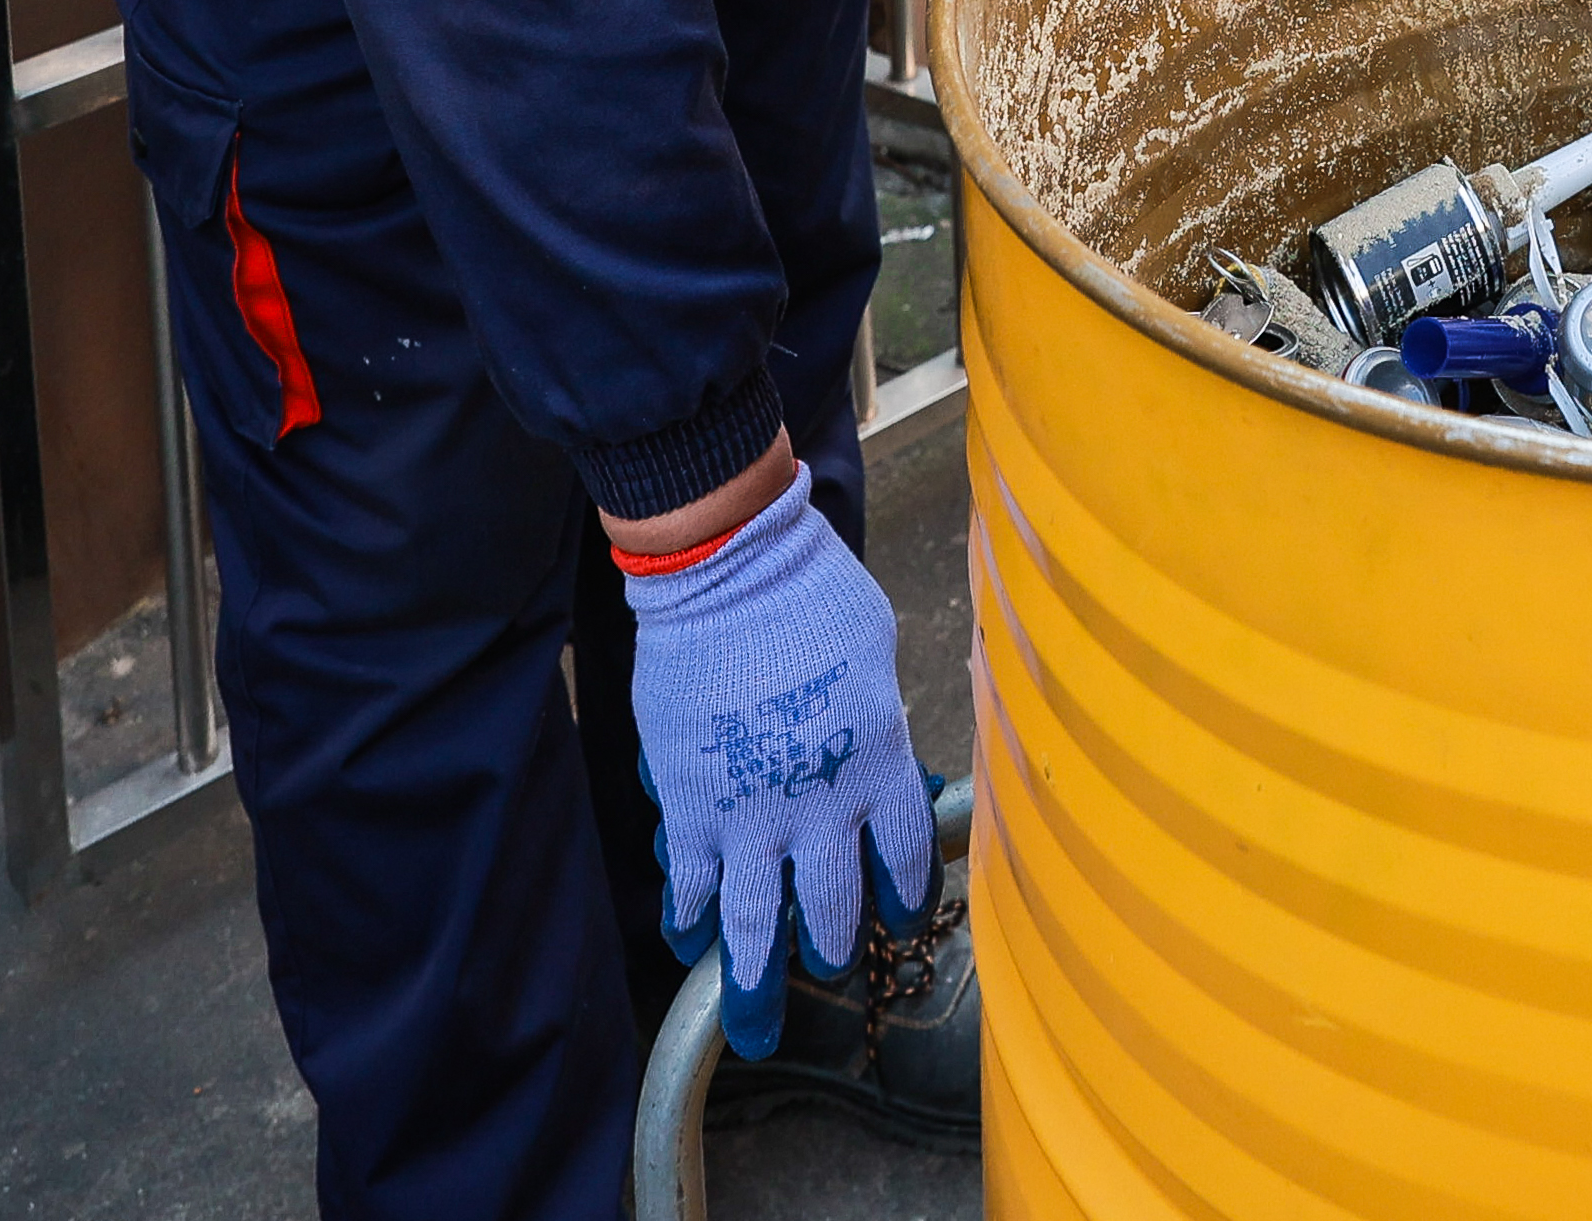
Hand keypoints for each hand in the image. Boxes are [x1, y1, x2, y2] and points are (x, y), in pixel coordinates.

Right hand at [617, 471, 935, 1060]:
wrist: (730, 571)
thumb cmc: (815, 595)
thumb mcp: (878, 660)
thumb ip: (881, 724)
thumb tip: (884, 759)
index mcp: (882, 766)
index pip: (903, 861)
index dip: (902, 901)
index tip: (897, 921)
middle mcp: (821, 806)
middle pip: (831, 908)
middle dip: (829, 951)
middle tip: (826, 971)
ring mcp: (750, 813)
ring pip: (756, 920)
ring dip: (757, 975)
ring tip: (757, 1019)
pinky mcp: (690, 805)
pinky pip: (689, 884)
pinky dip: (688, 919)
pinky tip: (688, 940)